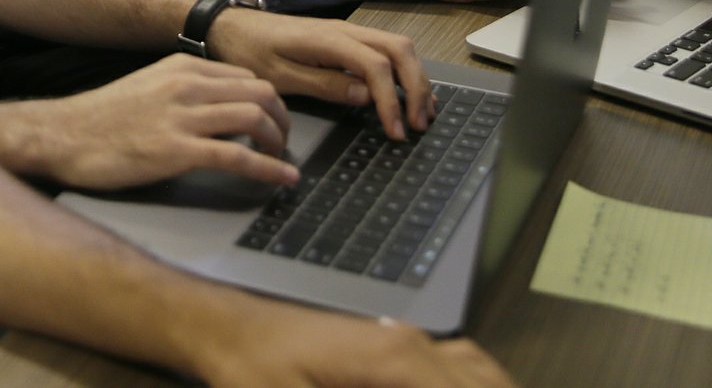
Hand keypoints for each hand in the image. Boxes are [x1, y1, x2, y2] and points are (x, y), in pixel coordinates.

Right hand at [37, 54, 297, 190]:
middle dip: (282, 118)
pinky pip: (238, 156)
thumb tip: (216, 107)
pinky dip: (268, 168)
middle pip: (260, 92)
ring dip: (278, 142)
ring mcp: (181, 116)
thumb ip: (182, 91)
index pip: (246, 76)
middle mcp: (185, 85)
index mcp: (180, 68)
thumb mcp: (147, 88)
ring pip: (254, 118)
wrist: (62, 137)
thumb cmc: (100, 119)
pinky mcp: (176, 150)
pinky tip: (282, 179)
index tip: (274, 121)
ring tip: (282, 160)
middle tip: (284, 141)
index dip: (269, 101)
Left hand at [199, 306, 515, 387]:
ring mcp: (402, 337)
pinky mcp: (388, 343)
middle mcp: (411, 342)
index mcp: (398, 361)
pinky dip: (469, 382)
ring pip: (474, 367)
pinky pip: (450, 360)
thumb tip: (415, 386)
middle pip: (480, 378)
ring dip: (485, 386)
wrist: (226, 328)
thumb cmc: (255, 370)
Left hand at [207, 9, 434, 137]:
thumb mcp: (278, 76)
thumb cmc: (248, 50)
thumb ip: (323, 84)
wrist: (229, 26)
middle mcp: (344, 30)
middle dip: (416, 87)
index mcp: (328, 39)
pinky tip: (406, 94)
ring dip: (415, 78)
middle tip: (419, 124)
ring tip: (422, 113)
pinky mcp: (344, 40)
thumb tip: (365, 94)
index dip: (392, 100)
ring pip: (397, 47)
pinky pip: (385, 50)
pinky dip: (403, 72)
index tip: (396, 130)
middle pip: (399, 50)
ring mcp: (347, 33)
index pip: (376, 66)